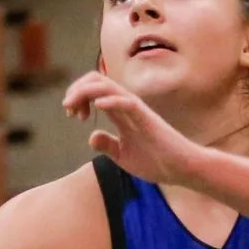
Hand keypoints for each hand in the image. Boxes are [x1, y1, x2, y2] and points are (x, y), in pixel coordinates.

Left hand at [63, 70, 204, 185]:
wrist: (180, 169)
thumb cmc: (156, 161)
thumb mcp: (123, 156)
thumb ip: (107, 145)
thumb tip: (91, 137)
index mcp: (121, 112)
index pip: (95, 90)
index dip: (78, 97)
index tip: (72, 116)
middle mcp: (127, 105)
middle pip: (97, 80)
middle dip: (77, 90)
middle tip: (68, 110)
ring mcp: (137, 110)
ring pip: (107, 87)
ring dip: (85, 92)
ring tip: (73, 108)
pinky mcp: (146, 118)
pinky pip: (126, 102)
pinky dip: (110, 101)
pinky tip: (98, 107)